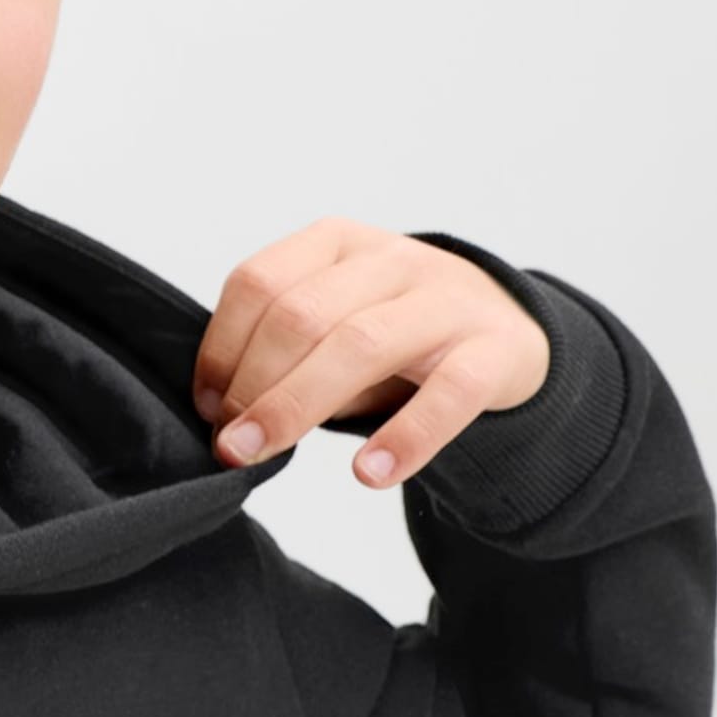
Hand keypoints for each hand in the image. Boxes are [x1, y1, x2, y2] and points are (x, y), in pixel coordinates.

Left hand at [190, 217, 550, 489]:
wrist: (508, 332)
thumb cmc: (397, 333)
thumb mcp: (335, 322)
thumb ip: (283, 353)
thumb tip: (221, 413)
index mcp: (338, 244)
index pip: (259, 282)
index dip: (221, 348)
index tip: (208, 406)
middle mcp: (392, 260)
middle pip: (302, 315)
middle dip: (253, 385)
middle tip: (230, 444)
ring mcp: (447, 300)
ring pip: (362, 344)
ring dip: (299, 405)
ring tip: (264, 454)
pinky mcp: (495, 351)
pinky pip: (449, 392)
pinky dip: (408, 436)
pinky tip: (370, 472)